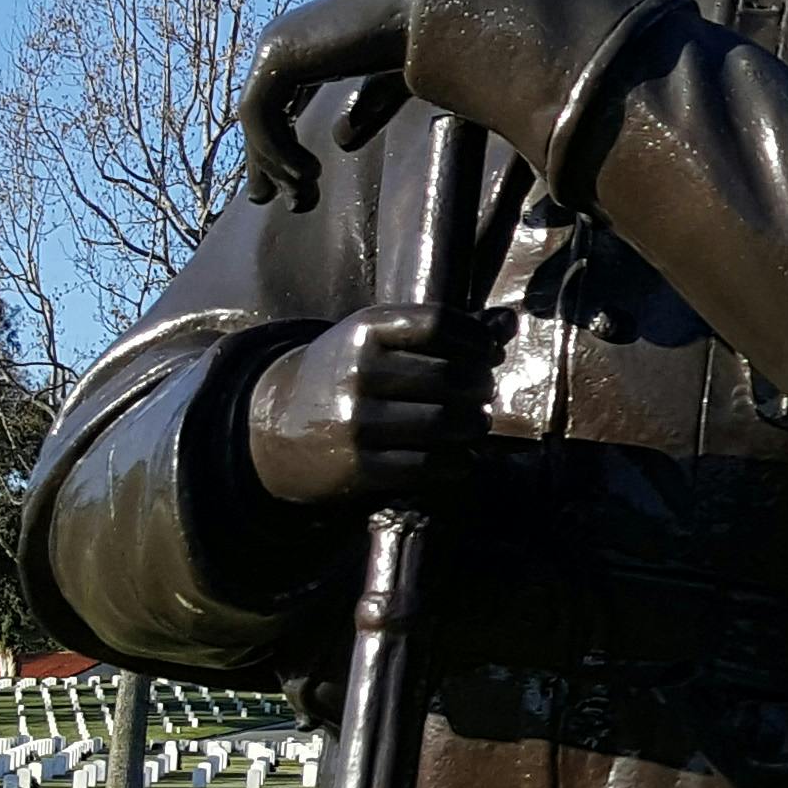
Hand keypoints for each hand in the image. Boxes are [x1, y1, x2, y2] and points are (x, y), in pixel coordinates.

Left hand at [237, 0, 422, 211]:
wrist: (431, 17)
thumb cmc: (422, 44)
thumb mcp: (390, 87)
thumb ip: (366, 109)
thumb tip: (341, 140)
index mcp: (307, 45)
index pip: (278, 103)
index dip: (280, 146)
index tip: (298, 187)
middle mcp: (284, 40)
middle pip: (259, 113)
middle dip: (270, 163)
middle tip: (296, 204)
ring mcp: (276, 44)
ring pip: (254, 118)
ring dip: (276, 163)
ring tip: (308, 192)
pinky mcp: (278, 56)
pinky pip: (259, 115)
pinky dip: (277, 150)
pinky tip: (310, 172)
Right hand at [243, 306, 477, 506]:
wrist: (276, 426)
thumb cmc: (347, 376)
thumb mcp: (379, 342)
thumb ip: (444, 332)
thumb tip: (510, 320)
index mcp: (364, 330)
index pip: (439, 323)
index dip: (477, 339)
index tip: (490, 353)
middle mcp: (358, 371)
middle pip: (450, 376)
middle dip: (481, 387)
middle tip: (484, 394)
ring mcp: (357, 420)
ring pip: (445, 423)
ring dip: (474, 425)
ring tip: (476, 423)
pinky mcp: (359, 466)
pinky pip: (429, 465)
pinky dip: (458, 463)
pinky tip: (461, 458)